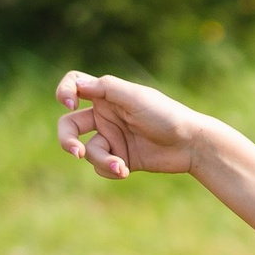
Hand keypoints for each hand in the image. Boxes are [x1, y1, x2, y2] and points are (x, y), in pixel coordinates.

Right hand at [55, 70, 211, 182]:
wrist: (190, 145)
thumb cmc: (165, 115)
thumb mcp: (136, 98)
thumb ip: (106, 88)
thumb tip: (78, 84)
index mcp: (107, 95)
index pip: (75, 85)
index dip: (64, 91)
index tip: (69, 103)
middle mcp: (106, 115)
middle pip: (69, 125)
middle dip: (67, 140)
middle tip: (76, 152)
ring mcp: (112, 138)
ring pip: (87, 151)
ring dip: (101, 160)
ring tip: (120, 166)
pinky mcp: (119, 158)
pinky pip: (101, 167)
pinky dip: (110, 169)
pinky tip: (125, 170)